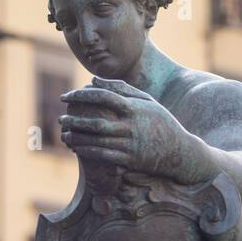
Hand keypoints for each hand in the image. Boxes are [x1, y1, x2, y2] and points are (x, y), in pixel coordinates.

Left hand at [59, 79, 202, 179]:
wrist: (180, 152)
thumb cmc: (161, 122)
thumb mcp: (146, 101)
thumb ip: (121, 88)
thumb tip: (93, 80)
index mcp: (135, 107)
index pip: (103, 97)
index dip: (81, 96)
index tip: (66, 97)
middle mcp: (131, 126)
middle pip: (96, 121)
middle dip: (75, 119)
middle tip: (61, 118)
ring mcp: (130, 144)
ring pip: (97, 141)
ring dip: (77, 138)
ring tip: (64, 134)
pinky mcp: (129, 160)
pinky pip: (103, 156)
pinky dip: (87, 152)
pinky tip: (76, 149)